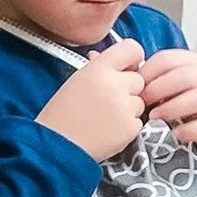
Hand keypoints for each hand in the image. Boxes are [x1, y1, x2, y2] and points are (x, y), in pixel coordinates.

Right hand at [36, 40, 145, 160]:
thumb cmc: (59, 115)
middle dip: (128, 89)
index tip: (128, 68)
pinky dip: (127, 127)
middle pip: (138, 79)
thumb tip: (101, 55)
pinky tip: (108, 130)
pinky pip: (138, 121)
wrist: (56, 147)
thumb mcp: (75, 81)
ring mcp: (124, 107)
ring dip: (128, 109)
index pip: (132, 49)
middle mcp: (114, 85)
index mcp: (98, 69)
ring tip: (104, 118)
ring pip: (140, 102)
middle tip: (107, 101)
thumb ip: (96, 67)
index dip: (133, 59)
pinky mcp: (130, 128)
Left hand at [140, 49, 196, 145]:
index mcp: (190, 61)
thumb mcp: (171, 81)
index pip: (167, 59)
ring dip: (171, 109)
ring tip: (155, 117)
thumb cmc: (186, 96)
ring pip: (196, 99)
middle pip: (183, 77)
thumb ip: (154, 79)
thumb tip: (127, 82)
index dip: (147, 73)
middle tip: (142, 103)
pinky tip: (176, 132)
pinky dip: (189, 129)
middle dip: (158, 91)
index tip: (135, 87)